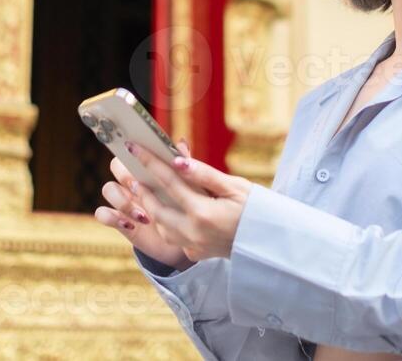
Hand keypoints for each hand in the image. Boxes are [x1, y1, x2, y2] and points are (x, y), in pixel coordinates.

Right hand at [96, 137, 194, 268]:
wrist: (179, 239)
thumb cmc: (182, 207)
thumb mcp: (186, 187)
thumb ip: (183, 166)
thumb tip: (182, 143)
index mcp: (146, 169)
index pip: (131, 150)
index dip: (131, 151)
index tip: (137, 153)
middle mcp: (131, 181)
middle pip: (116, 166)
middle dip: (126, 174)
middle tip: (140, 185)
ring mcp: (122, 200)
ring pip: (108, 188)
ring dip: (122, 199)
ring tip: (143, 214)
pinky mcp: (117, 220)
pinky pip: (101, 213)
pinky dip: (112, 217)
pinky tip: (130, 225)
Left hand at [126, 139, 252, 262]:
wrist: (270, 243)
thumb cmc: (256, 209)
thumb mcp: (235, 186)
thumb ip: (204, 175)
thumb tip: (178, 160)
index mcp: (203, 212)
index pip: (169, 181)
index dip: (150, 162)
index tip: (133, 147)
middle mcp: (193, 232)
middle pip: (156, 208)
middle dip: (142, 189)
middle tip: (132, 172)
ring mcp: (193, 246)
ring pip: (160, 226)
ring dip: (151, 208)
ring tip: (145, 189)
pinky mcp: (196, 254)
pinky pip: (172, 237)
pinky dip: (166, 222)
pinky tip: (167, 210)